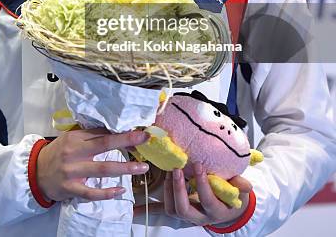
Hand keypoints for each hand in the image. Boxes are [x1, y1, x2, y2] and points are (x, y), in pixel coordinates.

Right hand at [37, 127, 149, 201]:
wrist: (35, 172)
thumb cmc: (57, 153)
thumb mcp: (70, 139)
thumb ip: (89, 136)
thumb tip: (115, 131)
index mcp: (75, 137)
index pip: (102, 133)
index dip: (122, 133)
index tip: (138, 132)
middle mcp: (74, 153)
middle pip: (105, 145)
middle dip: (127, 141)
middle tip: (144, 139)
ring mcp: (73, 172)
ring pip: (103, 169)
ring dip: (125, 168)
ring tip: (142, 168)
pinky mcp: (71, 189)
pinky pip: (92, 192)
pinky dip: (107, 192)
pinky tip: (120, 190)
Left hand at [134, 162, 251, 226]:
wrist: (227, 209)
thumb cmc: (232, 195)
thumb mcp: (240, 190)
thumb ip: (241, 186)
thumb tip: (246, 185)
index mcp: (215, 210)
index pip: (207, 200)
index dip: (201, 184)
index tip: (198, 166)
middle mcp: (199, 216)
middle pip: (184, 209)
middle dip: (178, 189)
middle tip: (176, 169)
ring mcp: (187, 214)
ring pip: (172, 209)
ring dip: (168, 190)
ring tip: (169, 171)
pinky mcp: (177, 210)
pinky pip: (161, 211)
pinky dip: (148, 210)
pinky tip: (136, 209)